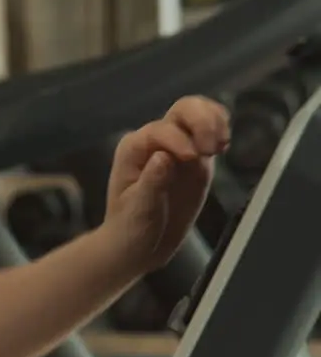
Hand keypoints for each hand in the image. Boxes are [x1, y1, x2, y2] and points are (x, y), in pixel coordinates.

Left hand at [101, 96, 230, 271]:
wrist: (138, 246)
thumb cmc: (131, 229)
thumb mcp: (139, 210)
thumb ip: (151, 183)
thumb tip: (163, 157)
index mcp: (134, 149)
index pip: (160, 130)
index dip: (178, 139)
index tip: (191, 158)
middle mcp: (155, 141)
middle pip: (183, 110)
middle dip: (202, 120)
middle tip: (213, 148)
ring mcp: (178, 147)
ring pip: (199, 114)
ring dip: (215, 122)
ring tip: (221, 146)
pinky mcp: (197, 160)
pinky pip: (211, 134)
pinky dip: (221, 132)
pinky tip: (224, 147)